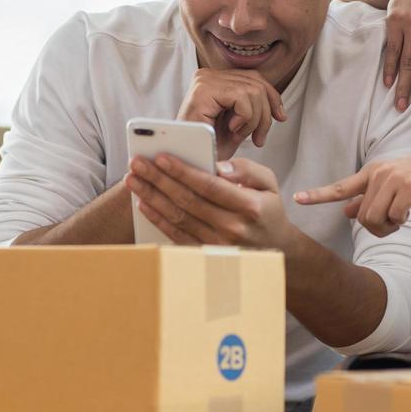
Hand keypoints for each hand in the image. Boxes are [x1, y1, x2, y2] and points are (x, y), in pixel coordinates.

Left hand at [126, 154, 299, 249]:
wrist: (276, 249)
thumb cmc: (267, 210)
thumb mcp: (269, 183)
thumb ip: (246, 169)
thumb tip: (219, 166)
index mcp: (249, 206)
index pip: (209, 186)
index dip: (182, 171)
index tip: (161, 157)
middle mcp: (233, 228)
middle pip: (188, 200)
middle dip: (158, 179)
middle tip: (137, 164)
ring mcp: (218, 245)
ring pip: (178, 217)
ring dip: (151, 197)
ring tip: (134, 180)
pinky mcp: (207, 255)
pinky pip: (176, 235)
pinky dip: (157, 219)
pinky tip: (143, 204)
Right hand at [177, 68, 287, 161]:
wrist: (189, 162)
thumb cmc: (209, 147)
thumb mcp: (237, 125)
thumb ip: (252, 109)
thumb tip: (278, 107)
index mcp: (214, 79)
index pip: (254, 77)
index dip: (272, 97)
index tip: (281, 117)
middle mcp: (207, 75)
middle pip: (256, 84)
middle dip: (265, 115)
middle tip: (259, 138)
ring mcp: (204, 80)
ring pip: (253, 91)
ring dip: (253, 120)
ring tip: (239, 135)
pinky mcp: (203, 90)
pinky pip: (241, 97)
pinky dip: (244, 118)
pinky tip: (232, 130)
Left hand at [294, 149, 410, 236]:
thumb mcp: (392, 187)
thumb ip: (368, 199)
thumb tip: (345, 212)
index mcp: (371, 173)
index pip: (340, 188)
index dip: (318, 195)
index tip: (297, 199)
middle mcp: (378, 173)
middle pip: (362, 217)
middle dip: (377, 227)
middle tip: (395, 222)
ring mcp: (393, 178)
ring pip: (374, 219)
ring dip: (389, 226)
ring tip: (403, 216)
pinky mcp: (408, 186)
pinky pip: (394, 217)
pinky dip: (402, 222)